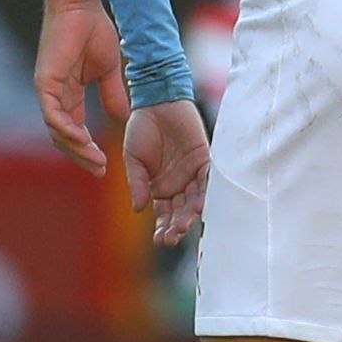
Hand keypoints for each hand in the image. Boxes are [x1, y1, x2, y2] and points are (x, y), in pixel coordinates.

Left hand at [33, 0, 128, 175]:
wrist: (80, 5)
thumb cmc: (92, 30)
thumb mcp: (108, 71)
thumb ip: (112, 95)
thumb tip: (122, 118)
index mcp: (68, 94)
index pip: (74, 130)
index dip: (88, 150)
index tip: (105, 165)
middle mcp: (55, 96)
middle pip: (63, 137)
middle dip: (82, 156)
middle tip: (100, 171)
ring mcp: (48, 90)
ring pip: (57, 131)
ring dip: (76, 149)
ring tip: (95, 162)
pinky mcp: (45, 82)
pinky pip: (52, 114)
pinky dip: (66, 130)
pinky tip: (82, 142)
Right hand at [122, 99, 211, 244]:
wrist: (156, 101)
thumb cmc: (141, 128)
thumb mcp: (133, 158)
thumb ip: (137, 183)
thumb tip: (137, 209)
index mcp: (160, 188)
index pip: (164, 214)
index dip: (163, 228)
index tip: (160, 240)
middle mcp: (179, 184)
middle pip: (181, 211)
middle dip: (178, 225)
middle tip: (173, 236)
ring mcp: (193, 173)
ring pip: (195, 200)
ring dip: (191, 214)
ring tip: (185, 224)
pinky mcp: (205, 159)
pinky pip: (208, 179)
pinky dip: (206, 192)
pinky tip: (201, 205)